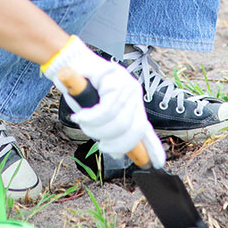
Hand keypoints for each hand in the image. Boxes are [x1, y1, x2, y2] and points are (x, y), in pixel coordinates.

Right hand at [43, 35, 165, 166]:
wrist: (70, 62)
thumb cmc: (83, 89)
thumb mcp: (98, 113)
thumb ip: (110, 131)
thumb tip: (119, 155)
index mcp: (133, 104)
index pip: (146, 129)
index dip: (153, 148)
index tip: (157, 164)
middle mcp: (134, 94)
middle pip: (133, 130)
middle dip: (115, 144)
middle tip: (100, 144)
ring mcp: (127, 86)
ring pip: (118, 122)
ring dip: (96, 129)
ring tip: (84, 123)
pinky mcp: (115, 79)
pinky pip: (106, 110)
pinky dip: (91, 118)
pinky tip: (80, 116)